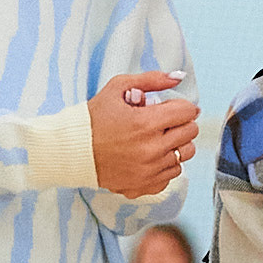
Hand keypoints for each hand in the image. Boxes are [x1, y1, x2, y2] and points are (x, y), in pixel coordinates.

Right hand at [91, 70, 199, 196]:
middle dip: (181, 123)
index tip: (171, 107)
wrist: (72, 151)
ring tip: (158, 139)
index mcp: (146, 123)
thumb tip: (179, 76)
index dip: (182, 106)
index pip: (187, 112)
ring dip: (176, 144)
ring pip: (184, 154)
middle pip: (190, 133)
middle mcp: (152, 149)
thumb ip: (151, 79)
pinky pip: (172, 174)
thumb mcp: (117, 88)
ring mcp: (149, 170)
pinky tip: (151, 156)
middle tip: (165, 121)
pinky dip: (166, 164)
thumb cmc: (94, 118)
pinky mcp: (145, 185)